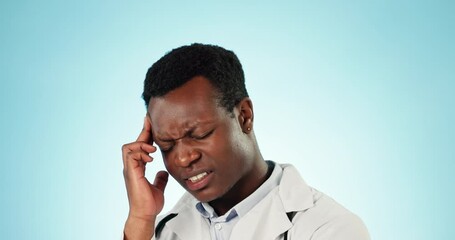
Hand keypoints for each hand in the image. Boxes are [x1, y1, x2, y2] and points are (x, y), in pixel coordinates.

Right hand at [122, 116, 168, 238]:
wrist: (145, 214)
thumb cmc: (149, 204)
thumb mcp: (158, 187)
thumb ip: (160, 179)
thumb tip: (163, 172)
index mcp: (137, 168)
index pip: (140, 147)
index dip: (146, 135)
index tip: (151, 123)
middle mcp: (131, 167)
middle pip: (133, 143)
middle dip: (142, 132)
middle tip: (150, 122)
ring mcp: (129, 170)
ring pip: (128, 148)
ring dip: (141, 144)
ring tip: (153, 149)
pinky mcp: (131, 174)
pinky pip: (131, 156)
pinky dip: (140, 153)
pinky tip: (150, 157)